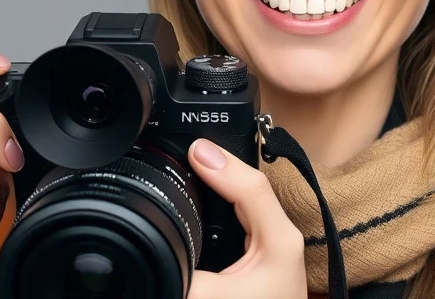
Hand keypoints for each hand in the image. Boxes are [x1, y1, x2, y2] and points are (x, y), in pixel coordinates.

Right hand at [186, 138, 308, 298]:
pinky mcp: (258, 255)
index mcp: (280, 240)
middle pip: (245, 184)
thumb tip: (155, 254)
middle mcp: (280, 236)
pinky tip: (192, 202)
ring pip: (240, 198)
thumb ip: (185, 272)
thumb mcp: (215, 296)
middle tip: (180, 150)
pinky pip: (234, 217)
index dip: (219, 164)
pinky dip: (213, 204)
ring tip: (184, 165)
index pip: (252, 185)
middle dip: (213, 166)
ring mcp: (271, 245)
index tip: (191, 149)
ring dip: (213, 183)